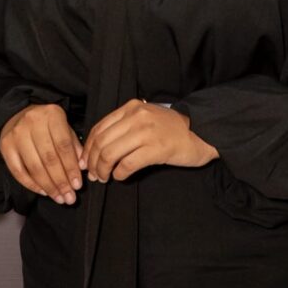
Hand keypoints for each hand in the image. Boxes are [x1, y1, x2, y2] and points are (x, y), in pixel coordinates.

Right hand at [0, 103, 82, 203]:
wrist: (19, 113)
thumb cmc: (46, 124)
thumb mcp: (65, 128)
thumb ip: (74, 147)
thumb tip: (81, 169)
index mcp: (52, 115)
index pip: (63, 146)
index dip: (71, 168)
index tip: (78, 185)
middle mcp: (32, 122)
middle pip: (49, 159)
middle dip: (61, 182)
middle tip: (69, 197)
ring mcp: (16, 134)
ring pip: (34, 167)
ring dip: (48, 186)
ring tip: (59, 197)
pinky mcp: (5, 146)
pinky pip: (18, 171)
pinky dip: (31, 185)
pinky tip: (43, 191)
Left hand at [83, 100, 217, 182]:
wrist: (203, 132)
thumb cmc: (172, 129)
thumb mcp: (145, 118)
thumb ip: (124, 127)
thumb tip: (98, 147)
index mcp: (130, 108)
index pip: (99, 128)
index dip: (88, 148)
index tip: (85, 161)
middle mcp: (136, 117)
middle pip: (101, 143)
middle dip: (92, 162)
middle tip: (93, 175)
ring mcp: (146, 132)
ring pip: (111, 153)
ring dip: (103, 170)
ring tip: (104, 178)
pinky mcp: (157, 149)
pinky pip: (128, 164)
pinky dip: (119, 173)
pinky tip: (120, 177)